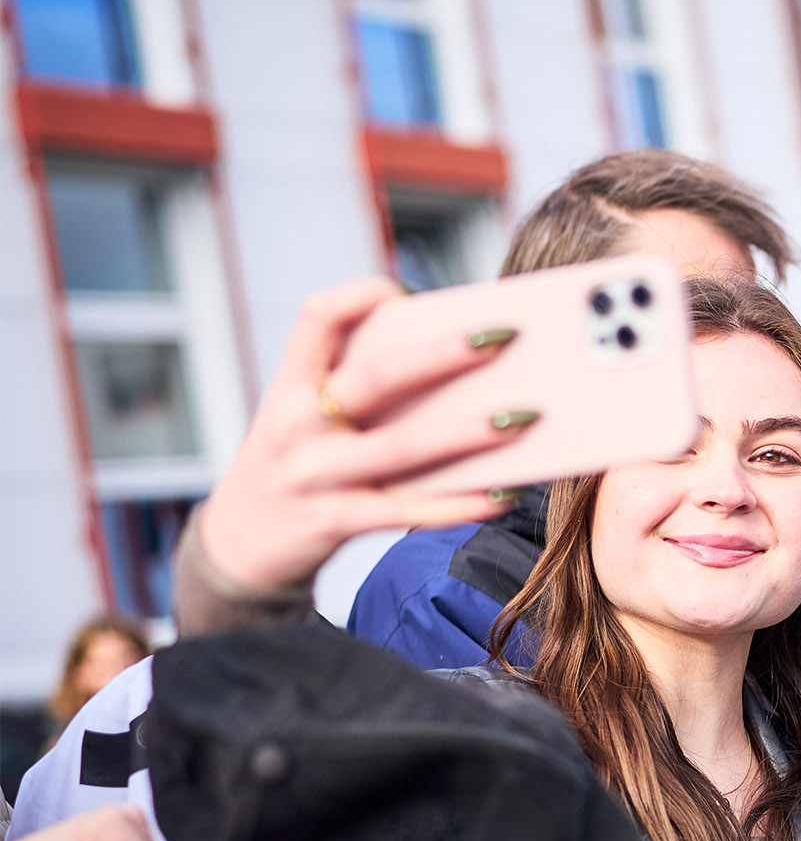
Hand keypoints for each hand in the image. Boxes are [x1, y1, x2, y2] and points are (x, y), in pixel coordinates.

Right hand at [197, 277, 521, 589]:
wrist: (239, 548)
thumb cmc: (296, 467)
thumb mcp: (303, 418)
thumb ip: (358, 388)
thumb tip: (457, 364)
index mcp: (291, 385)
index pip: (317, 318)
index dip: (361, 296)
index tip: (407, 292)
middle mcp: (298, 423)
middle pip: (373, 379)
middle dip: (441, 355)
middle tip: (503, 336)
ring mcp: (314, 475)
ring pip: (399, 447)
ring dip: (465, 432)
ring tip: (522, 417)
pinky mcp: (333, 522)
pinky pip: (405, 510)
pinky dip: (456, 504)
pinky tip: (501, 495)